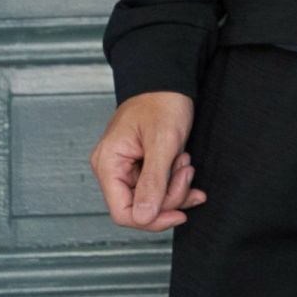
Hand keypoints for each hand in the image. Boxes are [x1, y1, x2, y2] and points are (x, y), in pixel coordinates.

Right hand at [89, 91, 206, 231]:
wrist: (169, 77)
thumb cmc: (163, 101)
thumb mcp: (162, 141)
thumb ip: (153, 182)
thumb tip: (143, 218)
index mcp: (109, 164)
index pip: (122, 212)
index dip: (151, 219)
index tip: (179, 213)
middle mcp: (113, 168)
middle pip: (140, 206)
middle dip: (169, 195)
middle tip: (186, 170)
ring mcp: (127, 166)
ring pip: (152, 197)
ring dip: (175, 186)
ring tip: (186, 160)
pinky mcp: (141, 163)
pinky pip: (157, 184)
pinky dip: (175, 182)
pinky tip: (187, 169)